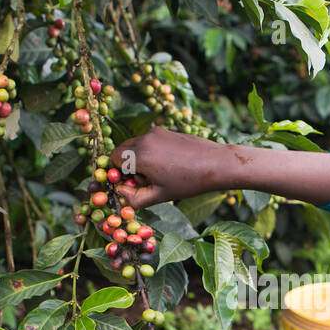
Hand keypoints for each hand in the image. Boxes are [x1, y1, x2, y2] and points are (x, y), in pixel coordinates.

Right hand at [108, 125, 230, 209]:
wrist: (217, 163)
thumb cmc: (189, 182)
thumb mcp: (159, 196)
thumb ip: (134, 198)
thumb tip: (120, 192)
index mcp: (140, 155)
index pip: (113, 158)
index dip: (117, 172)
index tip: (130, 183)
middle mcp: (145, 139)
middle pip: (122, 150)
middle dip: (127, 165)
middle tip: (145, 180)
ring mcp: (156, 132)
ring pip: (136, 145)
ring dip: (139, 159)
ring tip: (159, 173)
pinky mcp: (165, 131)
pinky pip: (149, 141)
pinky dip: (151, 152)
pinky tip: (169, 164)